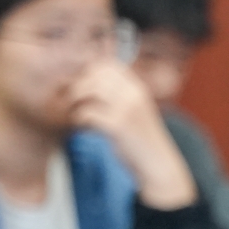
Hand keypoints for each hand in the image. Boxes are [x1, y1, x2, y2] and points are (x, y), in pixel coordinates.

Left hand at [67, 61, 196, 208]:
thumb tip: (92, 83)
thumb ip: (121, 96)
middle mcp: (134, 94)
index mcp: (138, 88)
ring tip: (74, 114)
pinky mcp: (117, 126)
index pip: (108, 65)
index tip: (80, 86)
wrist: (157, 163)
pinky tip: (83, 128)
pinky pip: (86, 113)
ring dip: (74, 102)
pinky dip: (78, 120)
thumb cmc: (142, 139)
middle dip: (77, 86)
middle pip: (94, 75)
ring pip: (87, 90)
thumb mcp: (136, 111)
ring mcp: (126, 109)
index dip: (89, 72)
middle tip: (70, 102)